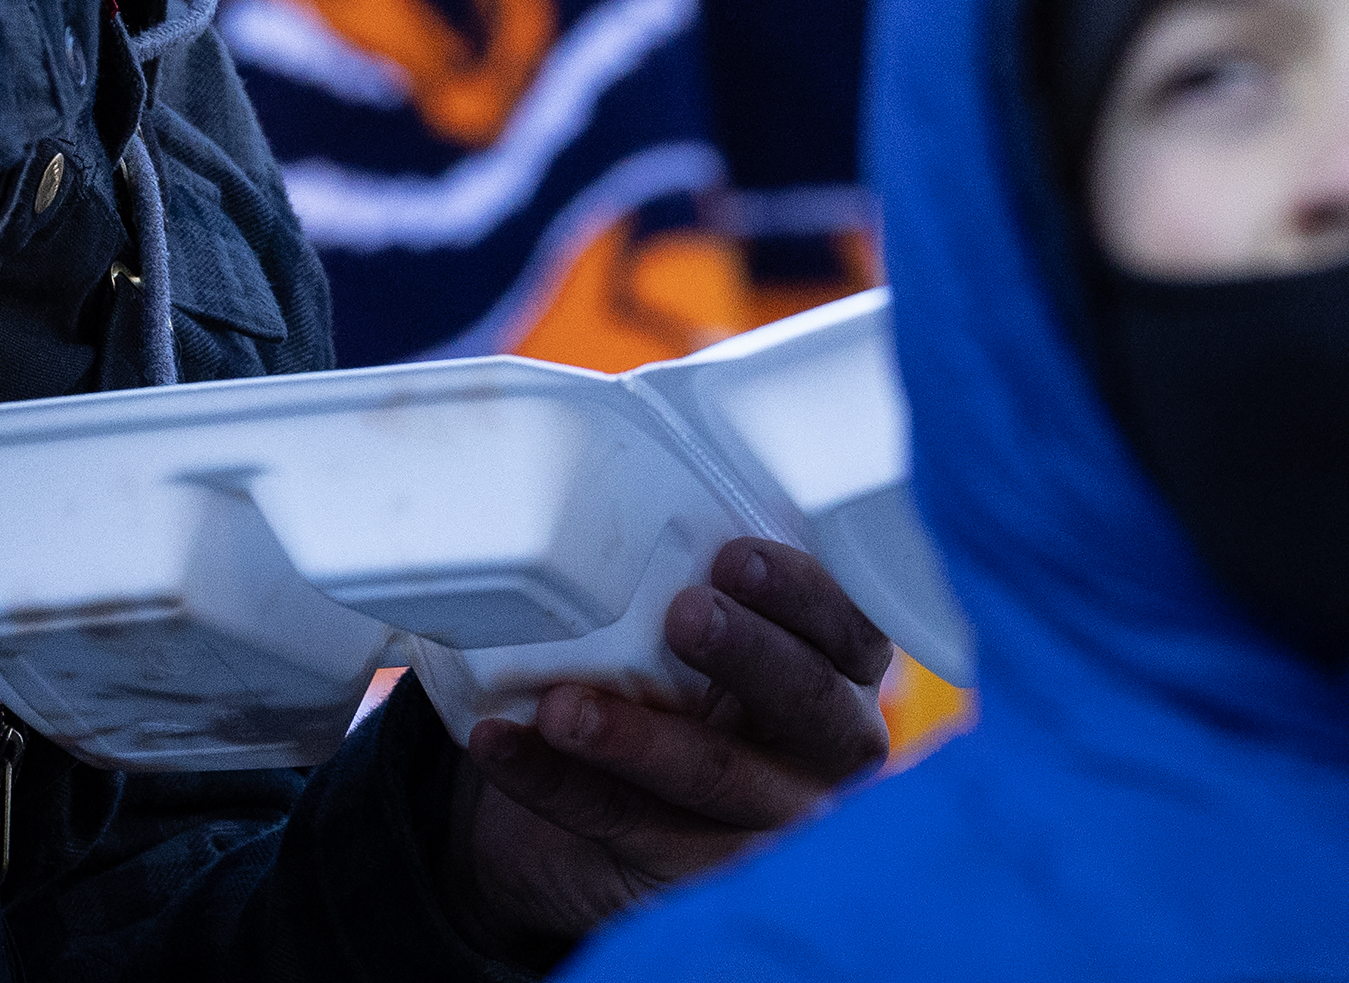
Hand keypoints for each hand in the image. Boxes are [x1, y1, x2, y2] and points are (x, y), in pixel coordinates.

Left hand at [445, 539, 895, 948]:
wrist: (582, 794)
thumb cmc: (652, 672)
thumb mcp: (678, 620)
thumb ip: (681, 569)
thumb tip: (601, 475)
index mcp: (833, 669)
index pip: (850, 630)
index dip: (804, 596)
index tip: (735, 558)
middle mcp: (823, 749)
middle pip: (808, 705)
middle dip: (747, 656)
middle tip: (685, 615)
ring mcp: (767, 820)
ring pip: (715, 777)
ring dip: (636, 739)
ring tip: (559, 707)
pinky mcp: (698, 872)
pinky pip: (624, 824)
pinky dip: (554, 782)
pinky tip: (498, 743)